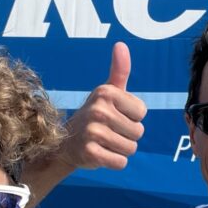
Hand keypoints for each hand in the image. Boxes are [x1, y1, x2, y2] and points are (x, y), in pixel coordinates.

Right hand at [62, 42, 146, 169]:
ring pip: (131, 148)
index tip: (115, 116)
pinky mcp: (90, 153)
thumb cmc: (95, 116)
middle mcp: (98, 110)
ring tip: (105, 142)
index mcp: (106, 93)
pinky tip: (101, 153)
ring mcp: (93, 132)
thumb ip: (119, 70)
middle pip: (138, 132)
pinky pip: (120, 162)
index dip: (132, 117)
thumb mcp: (107, 92)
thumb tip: (121, 44)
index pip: (142, 112)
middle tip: (108, 131)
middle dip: (127, 135)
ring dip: (121, 149)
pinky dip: (114, 161)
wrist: (66, 143)